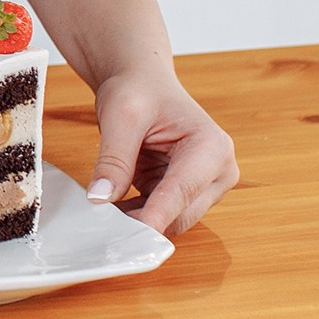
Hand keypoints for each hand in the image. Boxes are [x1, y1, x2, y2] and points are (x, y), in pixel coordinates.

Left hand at [86, 63, 237, 234]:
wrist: (142, 82)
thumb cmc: (139, 90)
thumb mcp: (121, 116)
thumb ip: (114, 159)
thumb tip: (100, 197)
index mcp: (212, 148)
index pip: (182, 191)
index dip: (155, 216)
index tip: (131, 236)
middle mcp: (217, 171)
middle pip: (181, 214)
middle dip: (144, 221)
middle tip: (101, 224)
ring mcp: (203, 185)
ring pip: (170, 220)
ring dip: (137, 220)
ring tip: (101, 212)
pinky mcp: (184, 193)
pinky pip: (160, 215)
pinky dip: (136, 214)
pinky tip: (111, 208)